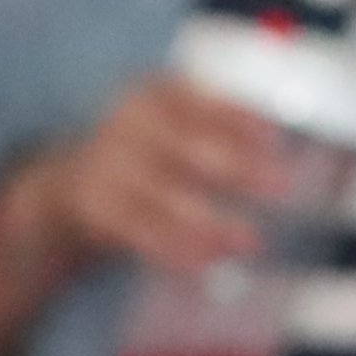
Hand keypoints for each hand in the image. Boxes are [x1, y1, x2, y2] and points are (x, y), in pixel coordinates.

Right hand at [13, 74, 298, 281]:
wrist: (74, 181)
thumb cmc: (152, 148)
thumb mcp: (179, 121)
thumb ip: (223, 125)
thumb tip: (281, 140)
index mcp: (153, 94)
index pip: (198, 101)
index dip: (236, 118)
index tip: (273, 138)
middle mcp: (127, 124)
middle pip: (188, 147)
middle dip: (238, 167)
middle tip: (281, 185)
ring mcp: (109, 165)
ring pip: (166, 197)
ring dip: (211, 222)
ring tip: (249, 241)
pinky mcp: (97, 206)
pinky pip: (142, 230)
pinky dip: (176, 247)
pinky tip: (205, 262)